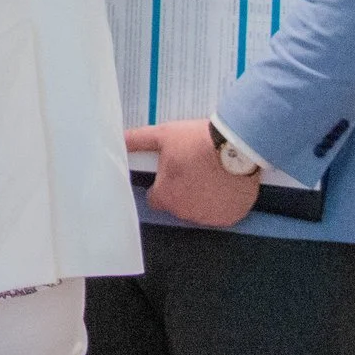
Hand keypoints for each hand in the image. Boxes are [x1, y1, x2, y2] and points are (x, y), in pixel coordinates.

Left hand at [126, 119, 261, 227]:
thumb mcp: (163, 136)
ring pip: (200, 210)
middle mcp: (185, 213)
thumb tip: (118, 140)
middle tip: (193, 169)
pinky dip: (222, 203)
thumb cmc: (197, 141)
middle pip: (178, 205)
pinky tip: (224, 185)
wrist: (236, 146)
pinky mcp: (230, 218)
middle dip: (183, 191)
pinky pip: (221, 214)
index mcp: (166, 197)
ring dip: (202, 198)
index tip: (171, 173)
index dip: (162, 186)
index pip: (156, 199)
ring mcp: (209, 217)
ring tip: (210, 174)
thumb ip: (138, 141)